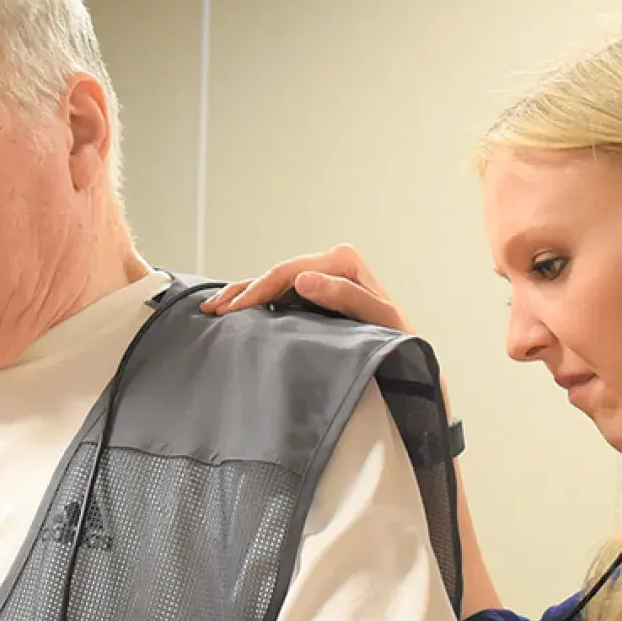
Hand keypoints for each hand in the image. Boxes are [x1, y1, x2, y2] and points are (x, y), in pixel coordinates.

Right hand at [200, 243, 414, 333]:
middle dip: (242, 291)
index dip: (258, 289)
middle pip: (275, 274)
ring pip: (273, 282)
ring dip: (242, 294)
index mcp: (343, 261)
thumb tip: (304, 278)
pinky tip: (234, 309)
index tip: (235, 311)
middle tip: (212, 310)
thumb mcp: (378, 318)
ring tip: (212, 308)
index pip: (288, 272)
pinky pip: (280, 293)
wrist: (408, 359)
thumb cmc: (398, 340)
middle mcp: (330, 263)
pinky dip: (255, 300)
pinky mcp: (316, 294)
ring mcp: (321, 277)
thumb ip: (345, 296)